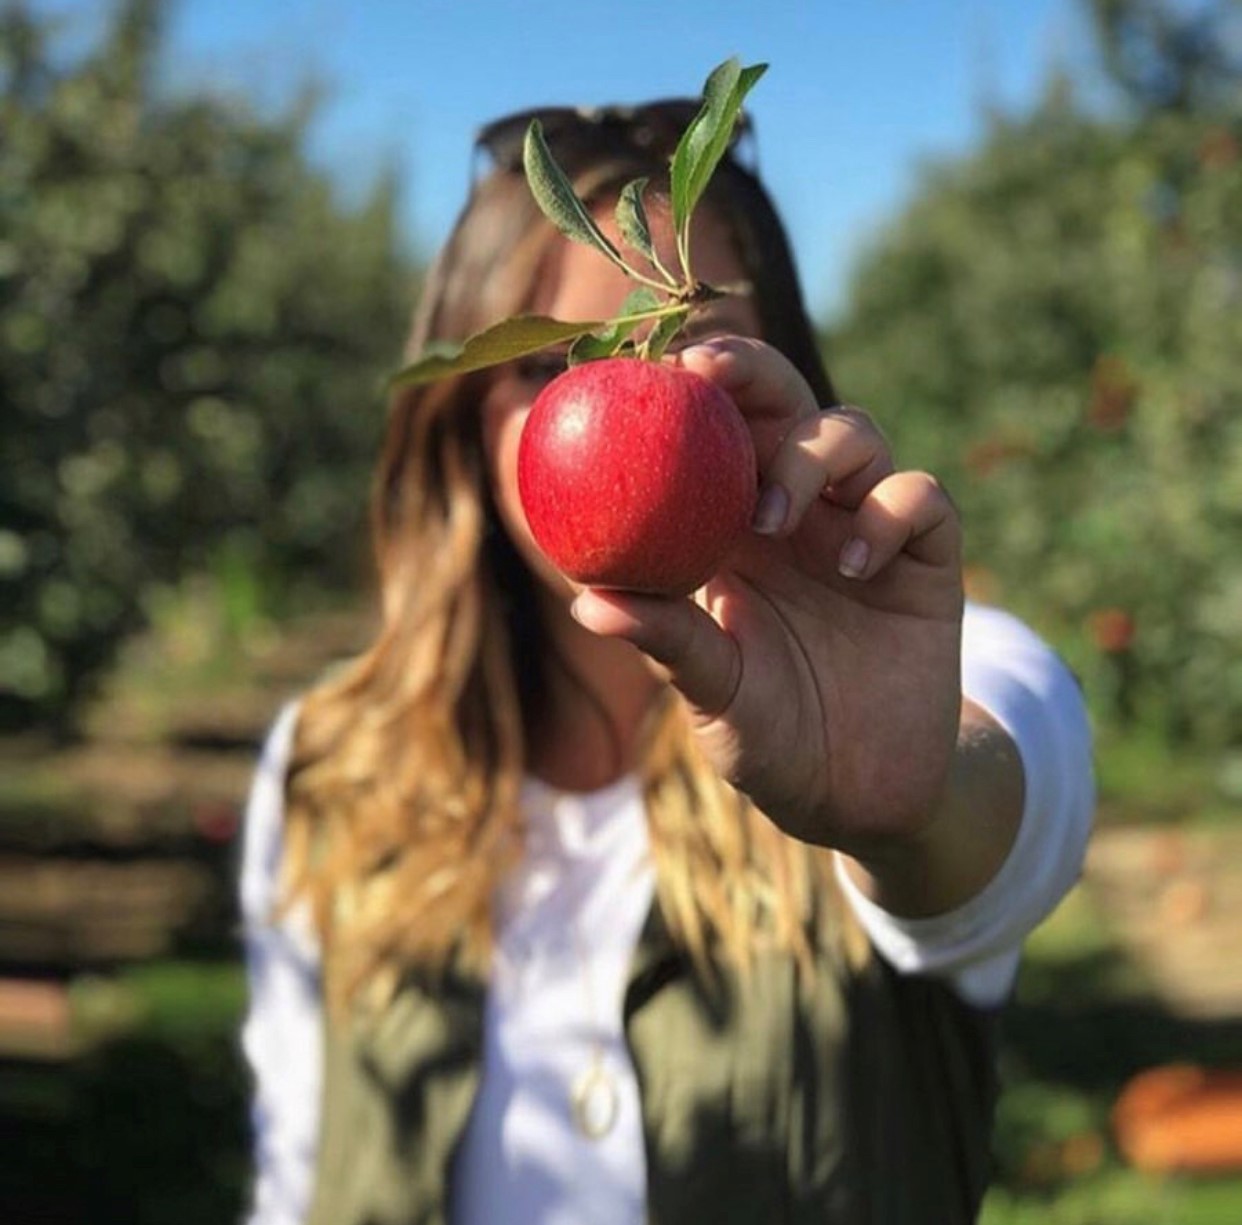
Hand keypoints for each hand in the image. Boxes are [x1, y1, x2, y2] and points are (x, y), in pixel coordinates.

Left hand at [571, 336, 964, 855]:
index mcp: (733, 533)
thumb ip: (667, 641)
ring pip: (854, 433)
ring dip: (811, 455)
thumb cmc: (770, 737)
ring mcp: (864, 528)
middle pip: (783, 404)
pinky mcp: (927, 559)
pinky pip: (920, 498)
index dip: (685, 393)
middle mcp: (798, 514)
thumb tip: (585, 603)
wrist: (860, 794)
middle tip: (709, 373)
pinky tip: (855, 564)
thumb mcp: (713, 691)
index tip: (645, 371)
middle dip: (751, 373)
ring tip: (775, 518)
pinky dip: (890, 512)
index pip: (710, 436)